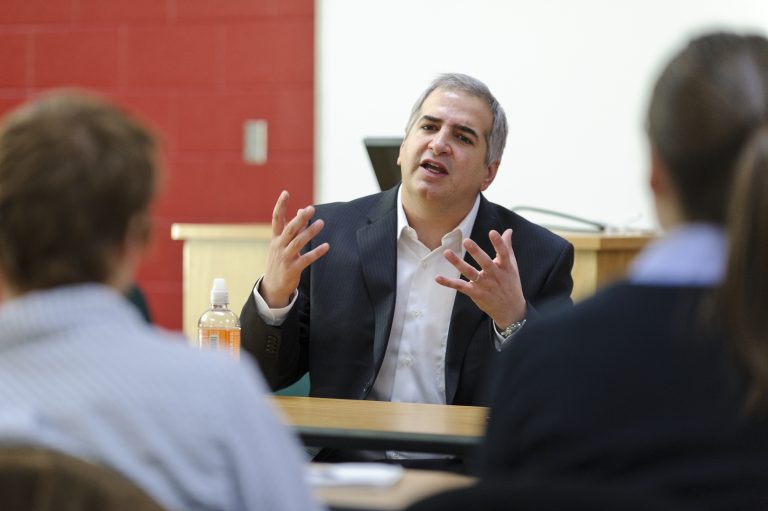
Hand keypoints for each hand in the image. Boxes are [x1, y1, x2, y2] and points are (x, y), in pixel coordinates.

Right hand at [260, 191, 329, 307]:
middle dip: (300, 218)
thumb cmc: (280, 261)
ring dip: (310, 232)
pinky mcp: (292, 269)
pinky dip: (316, 252)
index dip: (281, 206)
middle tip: (311, 209)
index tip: (285, 193)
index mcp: (276, 238)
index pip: (276, 219)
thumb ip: (294, 228)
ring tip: (321, 223)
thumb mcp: (283, 244)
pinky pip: (306, 259)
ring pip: (298, 242)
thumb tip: (301, 210)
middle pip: (289, 229)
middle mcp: (279, 246)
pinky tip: (327, 246)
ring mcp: (285, 258)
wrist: (273, 286)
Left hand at [435, 229, 525, 327]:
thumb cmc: (510, 284)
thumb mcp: (511, 266)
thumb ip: (507, 247)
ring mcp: (484, 285)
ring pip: (470, 273)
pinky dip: (449, 283)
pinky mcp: (475, 293)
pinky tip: (438, 277)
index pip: (503, 254)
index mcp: (505, 267)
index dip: (499, 243)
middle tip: (466, 241)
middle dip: (476, 252)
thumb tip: (508, 230)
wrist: (510, 310)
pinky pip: (460, 287)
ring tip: (447, 252)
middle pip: (485, 263)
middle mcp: (495, 276)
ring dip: (458, 263)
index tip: (492, 232)